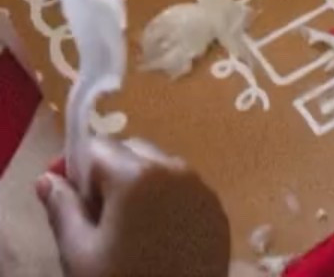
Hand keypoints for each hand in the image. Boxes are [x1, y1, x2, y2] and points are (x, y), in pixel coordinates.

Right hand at [37, 140, 229, 276]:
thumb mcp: (79, 255)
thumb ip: (61, 209)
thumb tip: (48, 179)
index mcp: (136, 174)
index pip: (96, 148)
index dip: (73, 167)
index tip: (61, 192)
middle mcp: (173, 169)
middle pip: (131, 152)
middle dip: (107, 175)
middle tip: (92, 217)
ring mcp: (201, 189)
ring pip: (159, 169)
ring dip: (137, 187)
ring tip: (124, 231)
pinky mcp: (216, 211)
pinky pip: (183, 191)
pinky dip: (164, 202)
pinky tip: (154, 238)